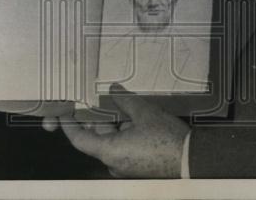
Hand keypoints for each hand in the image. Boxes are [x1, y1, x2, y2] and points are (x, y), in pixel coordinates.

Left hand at [43, 84, 188, 177]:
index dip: (69, 125)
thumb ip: (125, 100)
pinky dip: (122, 133)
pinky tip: (131, 118)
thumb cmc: (167, 140)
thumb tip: (113, 89)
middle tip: (92, 100)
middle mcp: (113, 163)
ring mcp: (125, 166)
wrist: (191, 159)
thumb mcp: (144, 113)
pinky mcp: (136, 167)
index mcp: (109, 152)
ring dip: (112, 125)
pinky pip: (122, 148)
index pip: (79, 140)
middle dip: (96, 119)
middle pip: (96, 139)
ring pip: (111, 142)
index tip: (64, 113)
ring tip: (116, 104)